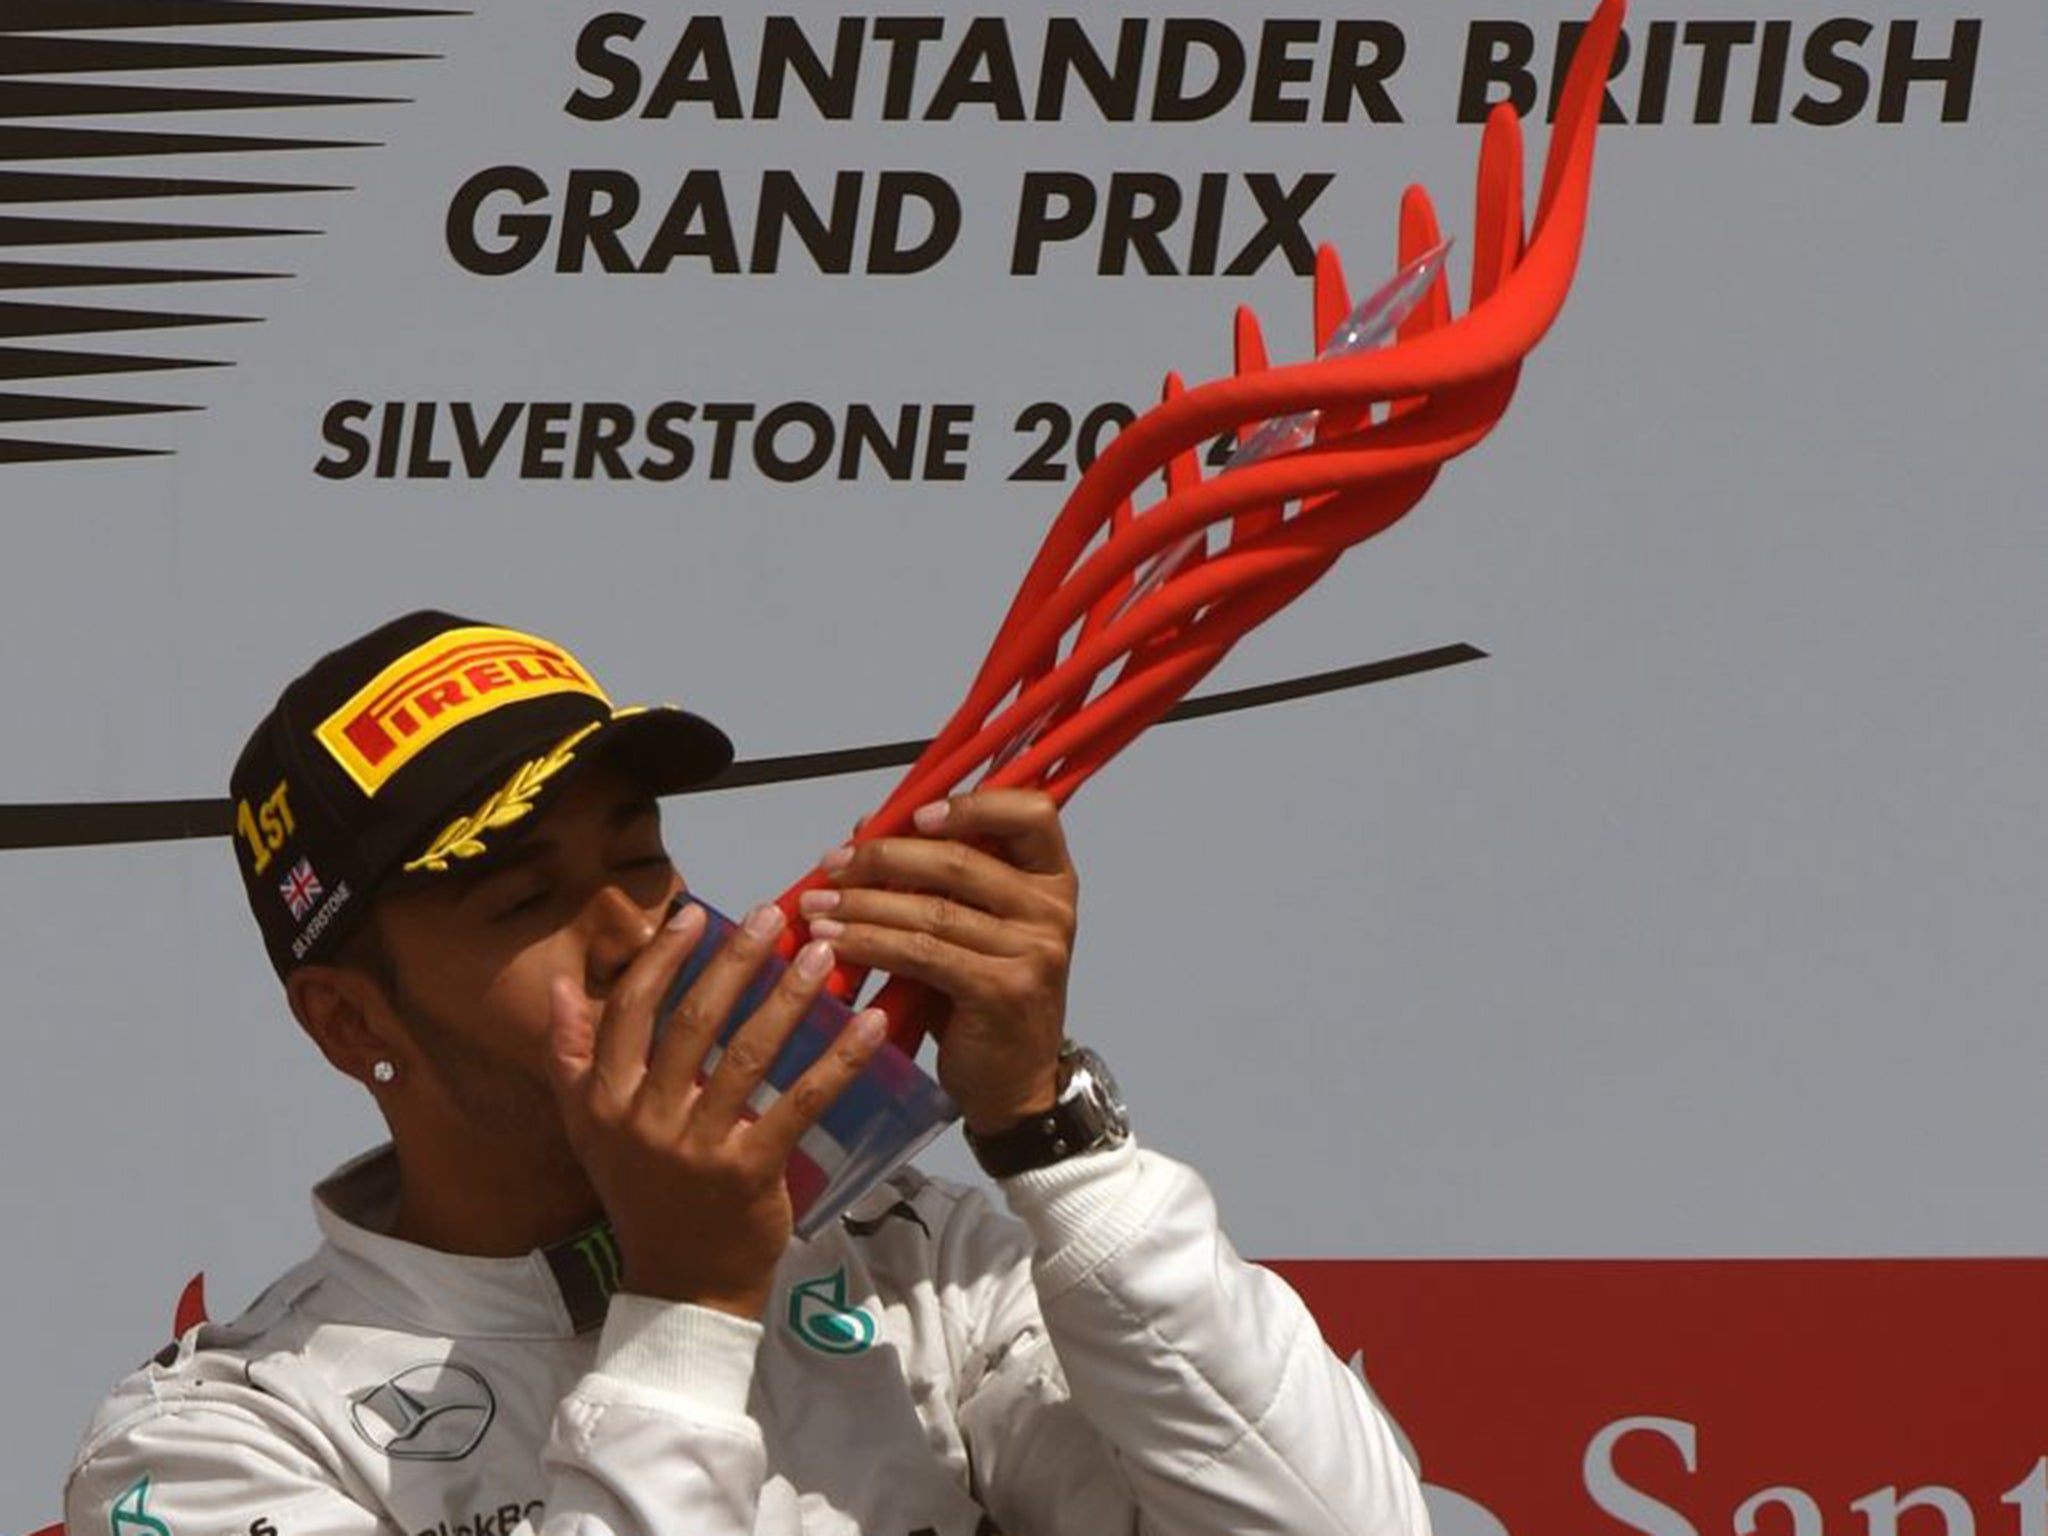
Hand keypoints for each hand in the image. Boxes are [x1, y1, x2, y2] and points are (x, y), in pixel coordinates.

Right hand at [546, 901, 888, 1319]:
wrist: (681, 1285)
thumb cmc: (644, 1194)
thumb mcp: (589, 1130)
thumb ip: (571, 1057)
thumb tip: (558, 984)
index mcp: (601, 1102)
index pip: (628, 1010)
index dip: (662, 958)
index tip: (695, 913)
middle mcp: (643, 1120)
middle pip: (692, 1021)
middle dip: (736, 960)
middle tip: (774, 915)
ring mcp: (696, 1148)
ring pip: (748, 1054)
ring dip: (789, 996)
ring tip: (822, 955)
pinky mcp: (749, 1172)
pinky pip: (800, 1103)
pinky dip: (837, 1060)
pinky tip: (868, 1025)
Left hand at [799, 789, 1078, 1134]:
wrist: (1014, 1082)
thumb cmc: (987, 997)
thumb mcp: (972, 926)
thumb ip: (934, 875)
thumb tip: (867, 825)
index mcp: (1052, 878)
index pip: (1031, 812)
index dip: (973, 803)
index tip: (917, 814)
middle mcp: (1052, 909)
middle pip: (960, 860)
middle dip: (883, 857)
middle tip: (832, 864)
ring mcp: (1033, 950)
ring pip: (931, 910)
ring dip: (863, 904)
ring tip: (817, 905)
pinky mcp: (1001, 989)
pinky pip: (921, 953)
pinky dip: (869, 942)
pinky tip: (835, 941)